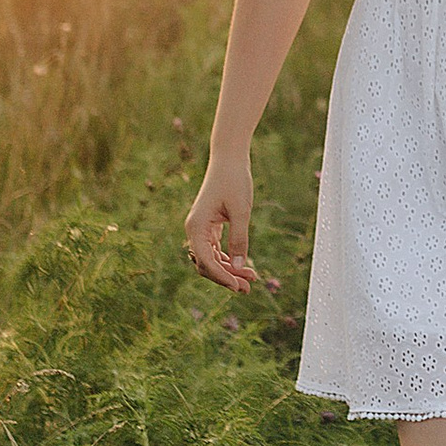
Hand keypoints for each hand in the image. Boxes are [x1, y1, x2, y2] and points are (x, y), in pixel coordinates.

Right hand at [185, 158, 270, 291]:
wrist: (229, 158)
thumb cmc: (234, 180)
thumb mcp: (241, 211)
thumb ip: (239, 239)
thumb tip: (240, 266)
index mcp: (196, 226)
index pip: (206, 261)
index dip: (221, 276)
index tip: (238, 286)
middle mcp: (194, 230)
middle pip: (206, 264)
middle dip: (226, 277)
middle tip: (248, 288)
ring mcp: (201, 228)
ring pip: (212, 259)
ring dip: (229, 270)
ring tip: (251, 280)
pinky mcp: (209, 226)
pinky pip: (216, 250)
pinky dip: (229, 259)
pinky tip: (244, 266)